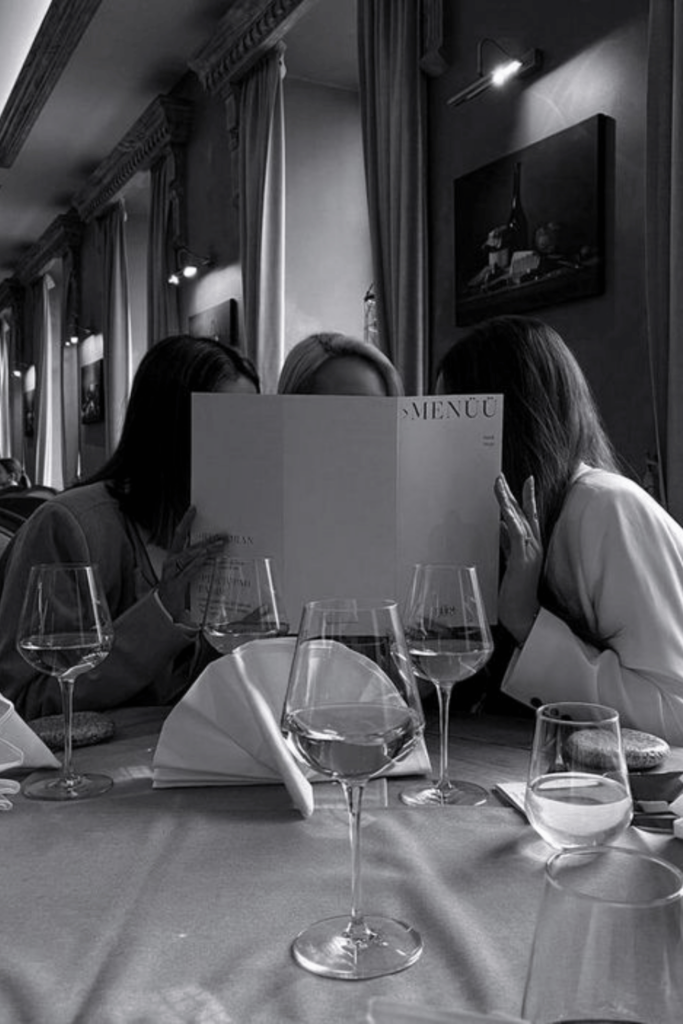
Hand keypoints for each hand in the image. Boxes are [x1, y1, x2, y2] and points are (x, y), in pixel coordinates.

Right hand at [157, 507, 225, 621]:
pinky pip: (187, 571)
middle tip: (223, 534)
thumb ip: (197, 562)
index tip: (194, 509)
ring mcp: (172, 572)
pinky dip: (197, 563)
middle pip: (189, 545)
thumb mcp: (187, 573)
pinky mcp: (176, 584)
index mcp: (173, 557)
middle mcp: (171, 562)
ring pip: (190, 556)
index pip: (180, 535)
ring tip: (220, 545)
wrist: (164, 608)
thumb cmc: (176, 590)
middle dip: (207, 538)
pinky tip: (206, 557)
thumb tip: (211, 551)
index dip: (186, 521)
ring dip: (206, 549)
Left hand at [495, 474, 542, 644]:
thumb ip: (508, 544)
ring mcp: (531, 553)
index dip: (527, 498)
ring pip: (519, 519)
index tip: (526, 481)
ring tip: (498, 485)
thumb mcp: (511, 562)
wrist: (524, 615)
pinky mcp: (523, 561)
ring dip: (508, 501)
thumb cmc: (517, 592)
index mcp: (531, 547)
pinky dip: (510, 520)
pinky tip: (504, 510)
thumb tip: (501, 527)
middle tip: (500, 477)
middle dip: (513, 493)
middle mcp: (534, 547)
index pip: (530, 517)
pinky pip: (516, 535)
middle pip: (524, 513)